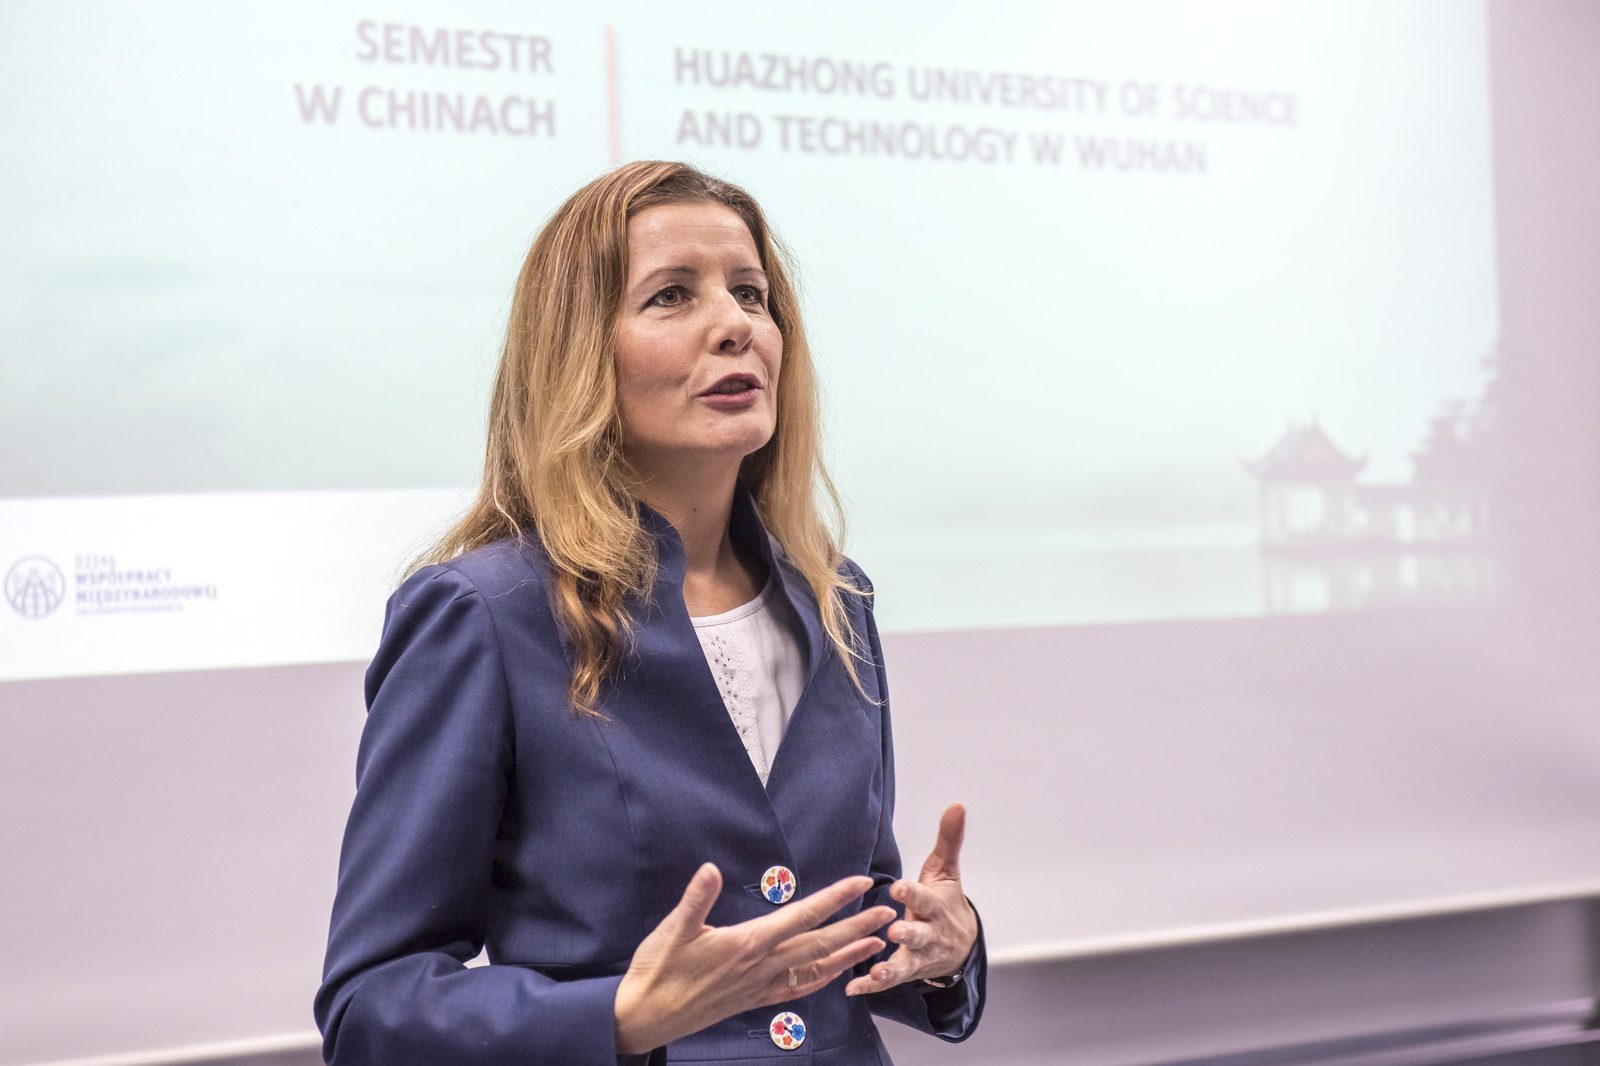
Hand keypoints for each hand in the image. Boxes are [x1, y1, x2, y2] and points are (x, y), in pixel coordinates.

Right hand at [613, 864, 894, 1054]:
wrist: (648, 1016)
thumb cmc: (658, 970)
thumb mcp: (672, 929)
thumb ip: (696, 899)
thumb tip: (709, 869)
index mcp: (748, 943)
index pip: (802, 916)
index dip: (834, 898)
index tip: (860, 883)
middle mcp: (762, 966)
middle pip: (820, 943)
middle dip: (857, 926)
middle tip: (888, 912)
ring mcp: (761, 986)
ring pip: (815, 968)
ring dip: (848, 954)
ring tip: (878, 944)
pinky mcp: (754, 999)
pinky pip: (798, 989)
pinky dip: (821, 979)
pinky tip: (835, 973)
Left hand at [844, 803, 976, 996]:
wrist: (962, 946)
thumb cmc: (946, 902)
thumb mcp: (946, 870)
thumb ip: (948, 839)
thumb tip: (957, 805)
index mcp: (935, 906)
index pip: (925, 898)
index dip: (912, 894)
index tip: (898, 887)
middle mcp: (929, 933)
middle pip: (918, 935)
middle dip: (908, 934)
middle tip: (896, 931)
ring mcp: (918, 956)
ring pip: (905, 963)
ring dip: (890, 968)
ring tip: (876, 972)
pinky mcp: (906, 972)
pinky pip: (888, 980)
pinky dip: (871, 986)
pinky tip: (853, 988)